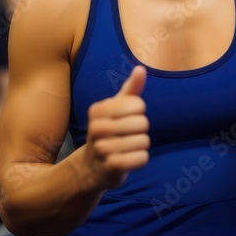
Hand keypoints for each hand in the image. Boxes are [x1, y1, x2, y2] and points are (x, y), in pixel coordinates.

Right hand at [83, 66, 149, 189]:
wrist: (91, 167)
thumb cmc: (109, 131)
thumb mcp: (116, 109)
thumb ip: (130, 89)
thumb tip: (141, 69)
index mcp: (98, 110)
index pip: (138, 104)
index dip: (139, 112)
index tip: (127, 118)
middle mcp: (96, 128)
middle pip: (143, 123)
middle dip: (141, 131)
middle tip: (128, 135)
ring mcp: (102, 149)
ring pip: (144, 142)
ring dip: (141, 146)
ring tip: (128, 148)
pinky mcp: (110, 167)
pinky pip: (141, 159)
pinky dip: (140, 159)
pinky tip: (130, 159)